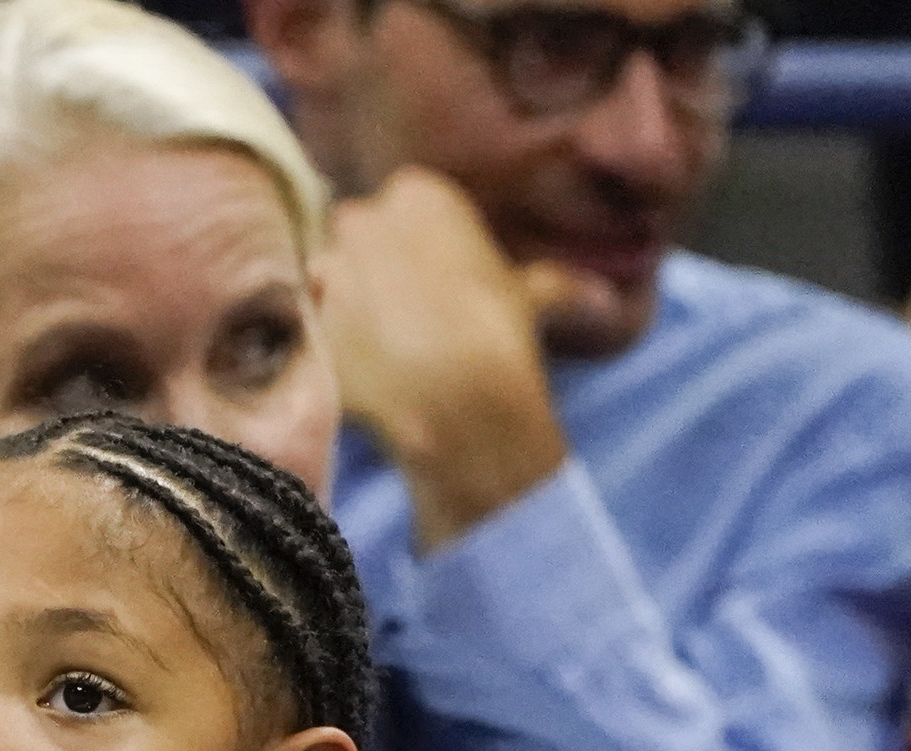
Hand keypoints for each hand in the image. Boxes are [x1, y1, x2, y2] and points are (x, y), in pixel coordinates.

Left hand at [318, 169, 576, 550]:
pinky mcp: (305, 314)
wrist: (455, 397)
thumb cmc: (502, 338)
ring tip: (378, 340)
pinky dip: (324, 334)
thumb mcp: (536, 298)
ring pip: (324, 271)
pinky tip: (355, 361)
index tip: (425, 277)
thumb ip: (559, 286)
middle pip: (351, 231)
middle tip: (399, 310)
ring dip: (342, 297)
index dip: (408, 242)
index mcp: (419, 193)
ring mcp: (328, 265)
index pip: (397, 203)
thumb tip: (605, 300)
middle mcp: (365, 218)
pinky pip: (306, 317)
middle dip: (368, 262)